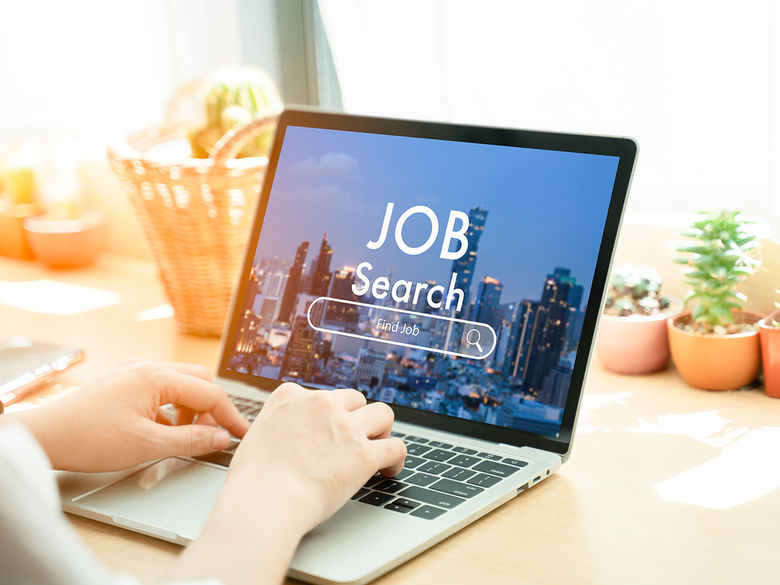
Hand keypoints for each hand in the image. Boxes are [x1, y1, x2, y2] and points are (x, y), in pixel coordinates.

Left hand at [9, 360, 249, 471]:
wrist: (45, 435)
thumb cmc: (90, 438)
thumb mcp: (148, 445)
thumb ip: (192, 440)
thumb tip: (221, 438)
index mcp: (158, 377)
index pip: (210, 394)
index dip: (231, 417)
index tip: (244, 435)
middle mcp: (148, 367)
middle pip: (199, 381)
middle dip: (212, 408)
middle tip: (214, 435)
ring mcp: (134, 372)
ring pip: (180, 384)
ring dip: (191, 408)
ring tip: (186, 435)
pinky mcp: (123, 382)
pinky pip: (160, 388)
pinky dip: (171, 407)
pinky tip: (162, 429)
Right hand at [170, 383, 405, 584]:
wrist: (265, 501)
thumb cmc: (253, 480)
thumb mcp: (254, 436)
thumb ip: (274, 426)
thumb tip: (280, 434)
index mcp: (290, 397)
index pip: (320, 394)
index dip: (328, 413)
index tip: (329, 427)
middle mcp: (320, 404)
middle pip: (354, 399)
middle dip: (356, 417)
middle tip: (355, 438)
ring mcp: (345, 427)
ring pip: (382, 413)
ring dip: (382, 429)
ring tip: (380, 445)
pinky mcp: (364, 453)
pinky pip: (395, 446)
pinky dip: (397, 457)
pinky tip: (391, 468)